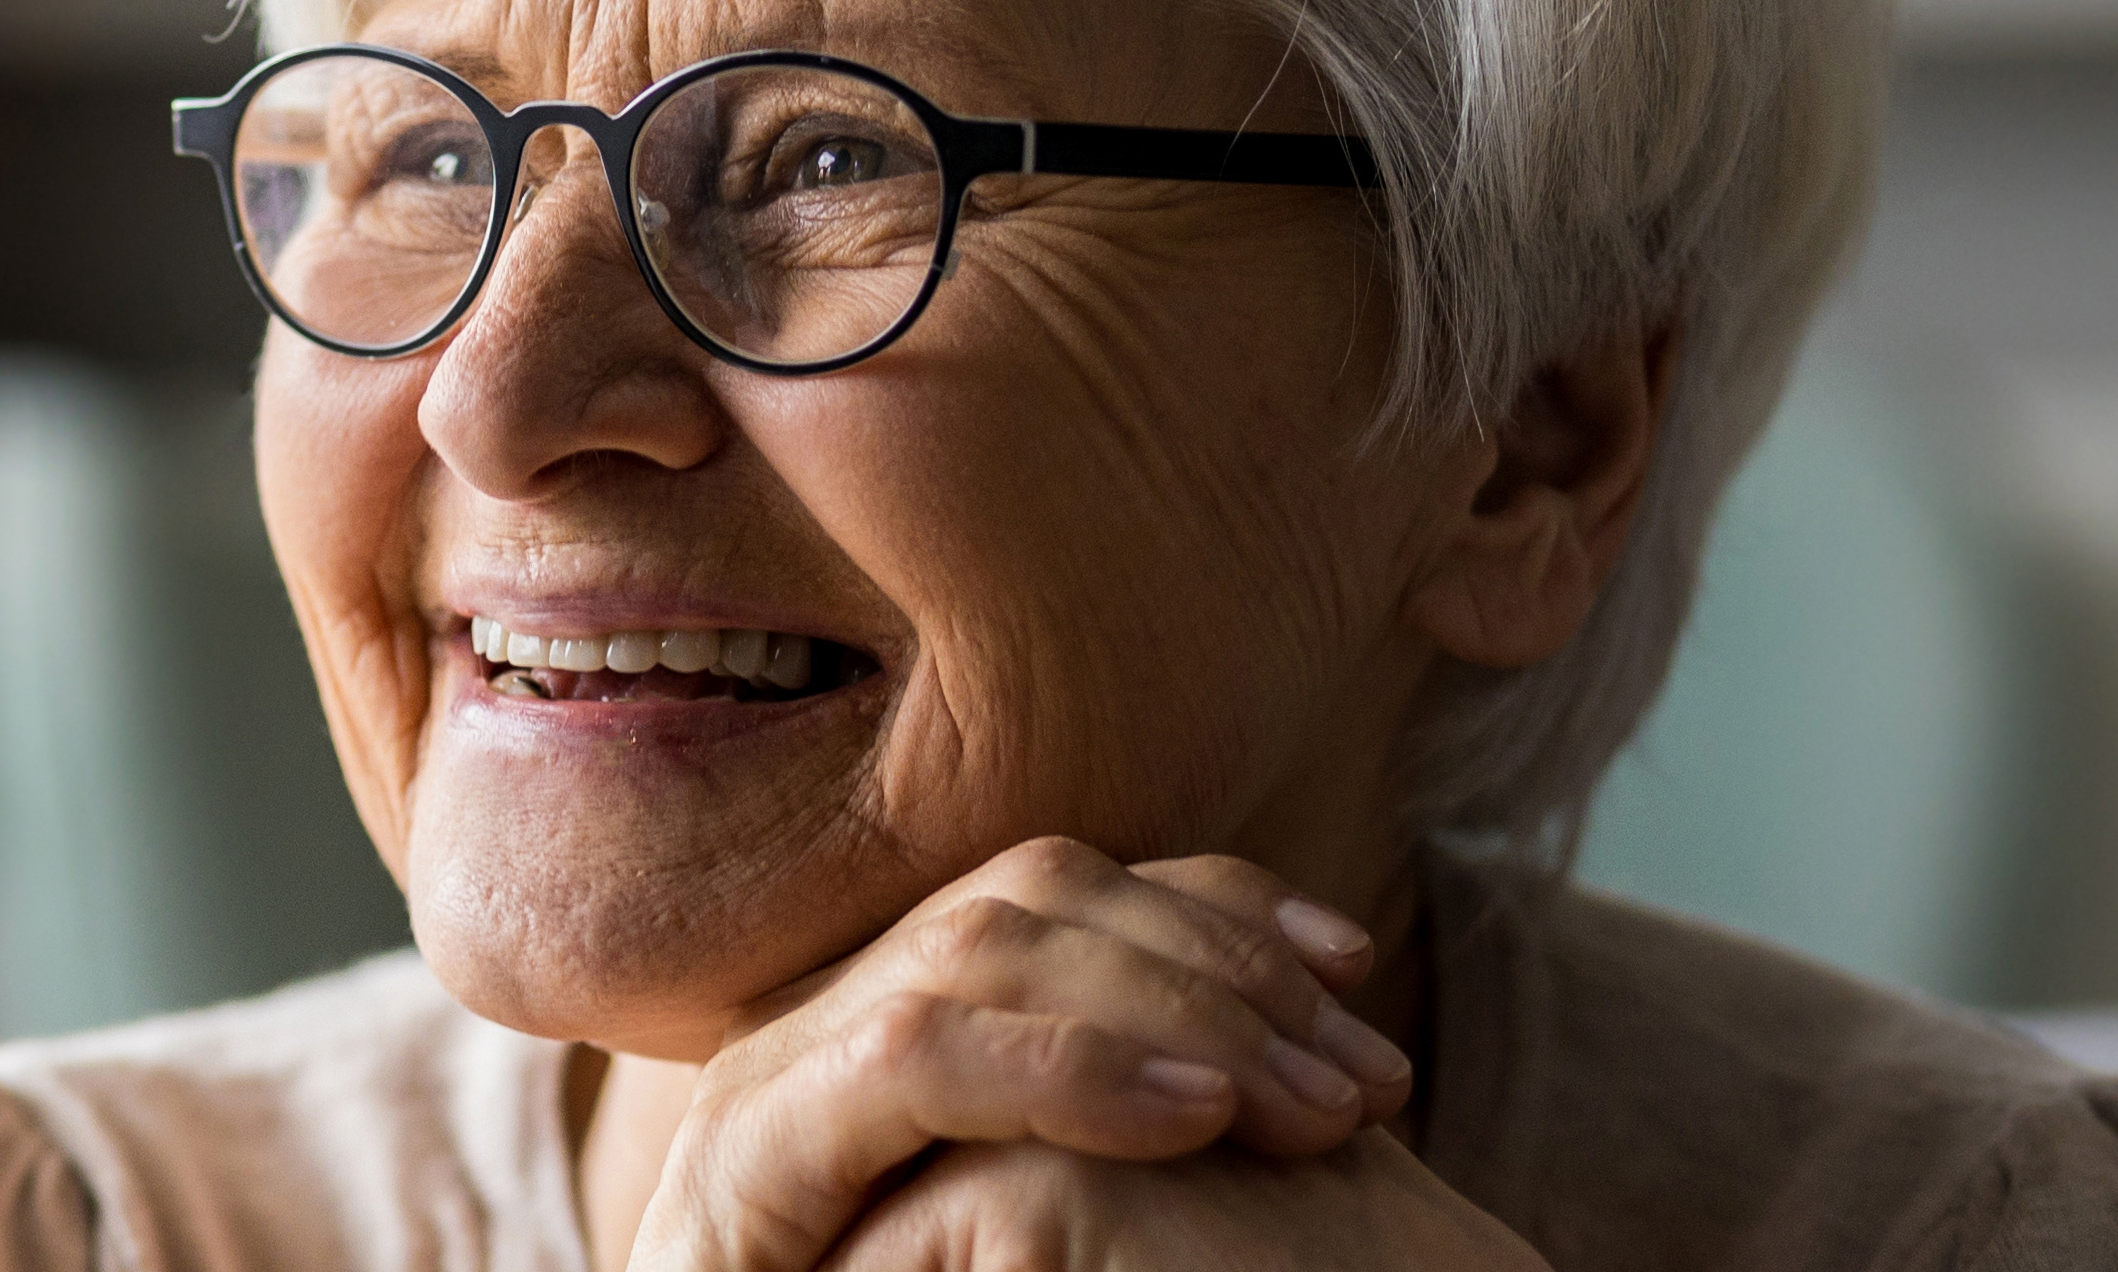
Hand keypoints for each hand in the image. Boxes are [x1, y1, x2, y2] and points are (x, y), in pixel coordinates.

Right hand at [627, 837, 1415, 1271]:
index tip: (1355, 967)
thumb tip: (1293, 1092)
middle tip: (1370, 1075)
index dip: (1216, 903)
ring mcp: (775, 1070)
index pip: (1070, 888)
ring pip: (985, 946)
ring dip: (1178, 1009)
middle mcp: (825, 1009)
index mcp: (893, 1014)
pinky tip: (1192, 1116)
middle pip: (1039, 891)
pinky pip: (922, 1057)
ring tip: (1311, 1106)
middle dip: (1223, 962)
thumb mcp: (1031, 1228)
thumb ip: (1110, 1149)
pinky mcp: (746, 1152)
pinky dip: (1071, 1068)